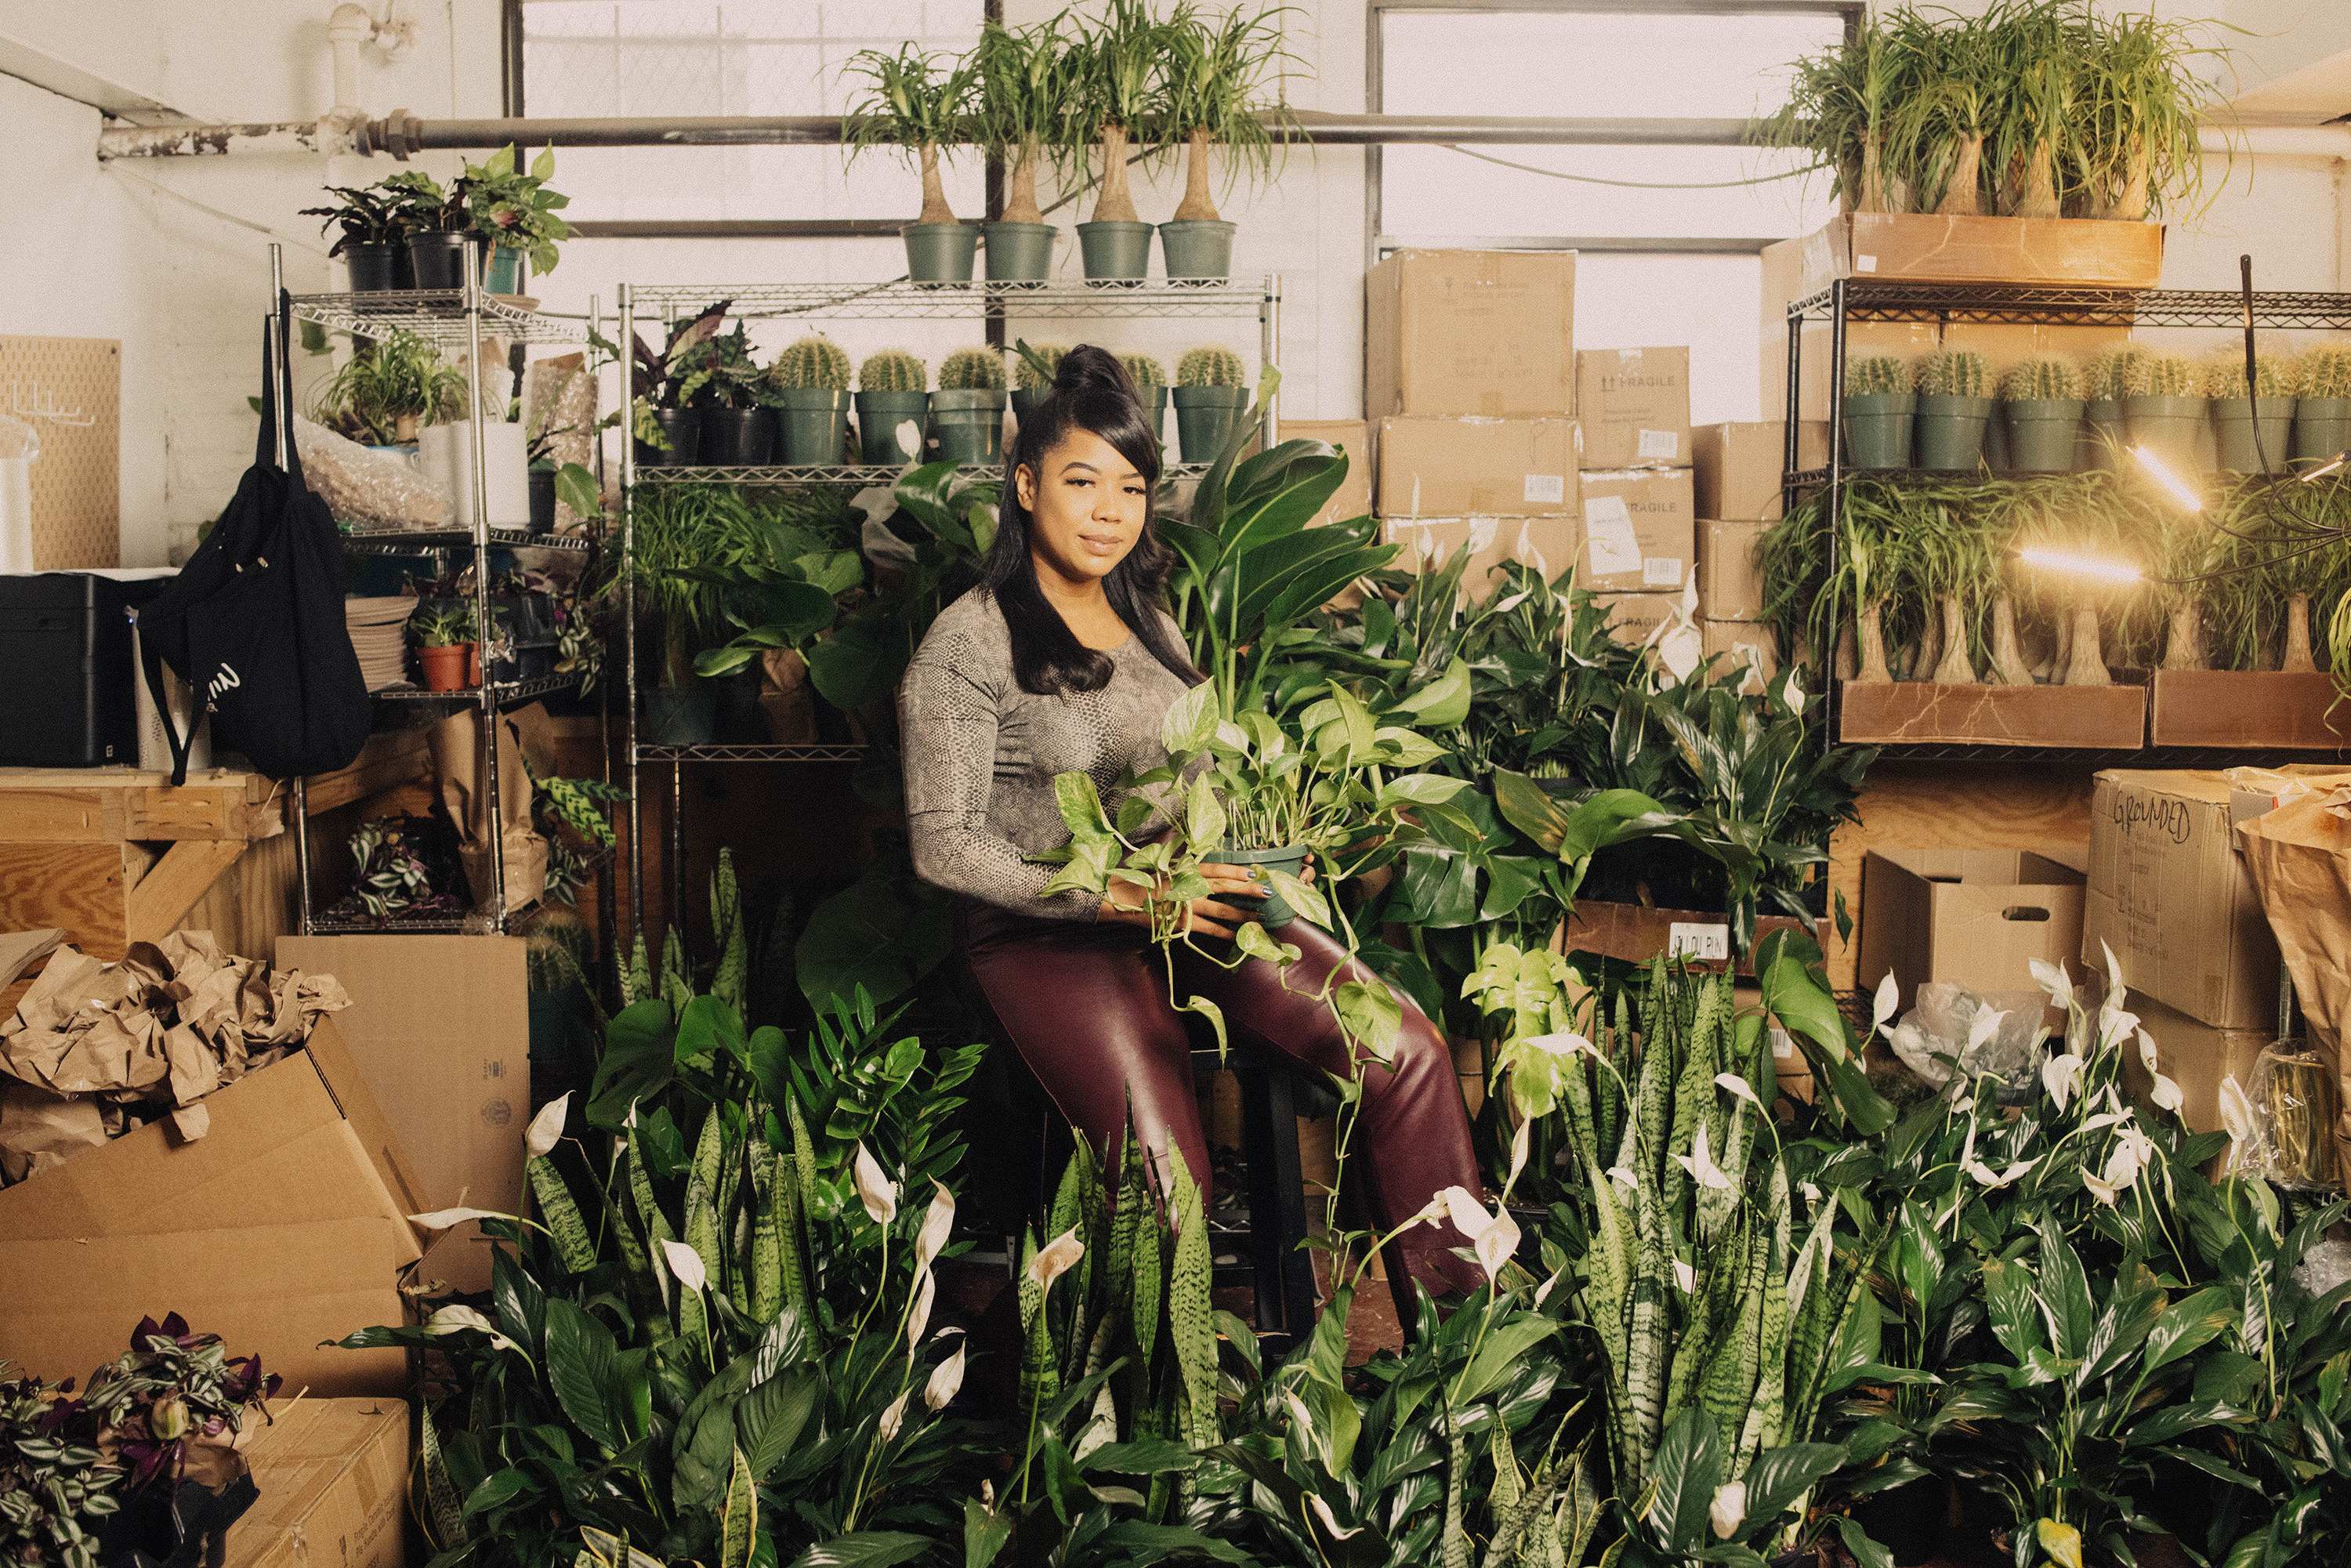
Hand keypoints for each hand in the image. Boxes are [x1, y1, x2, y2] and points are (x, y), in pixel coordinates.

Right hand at [1100, 861, 1266, 939]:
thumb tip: (1209, 873)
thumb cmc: (1145, 881)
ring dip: (1242, 914)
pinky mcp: (1181, 922)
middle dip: (1248, 889)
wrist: (1122, 898)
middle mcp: (1189, 885)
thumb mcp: (1167, 868)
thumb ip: (1187, 870)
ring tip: (1260, 917)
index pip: (1216, 869)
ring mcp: (1186, 905)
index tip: (1254, 871)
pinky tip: (1237, 936)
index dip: (1236, 870)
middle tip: (1268, 892)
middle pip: (1225, 887)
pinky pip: (1209, 929)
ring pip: (1221, 910)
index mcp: (1186, 870)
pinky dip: (1224, 933)